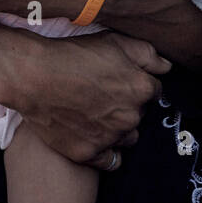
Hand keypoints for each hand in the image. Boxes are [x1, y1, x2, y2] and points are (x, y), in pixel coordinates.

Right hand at [15, 29, 171, 170]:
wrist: (34, 76)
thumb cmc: (72, 55)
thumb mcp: (114, 42)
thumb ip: (147, 54)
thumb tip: (167, 67)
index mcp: (141, 88)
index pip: (154, 90)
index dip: (137, 83)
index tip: (121, 81)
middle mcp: (130, 117)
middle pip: (140, 114)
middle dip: (128, 105)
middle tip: (104, 95)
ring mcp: (110, 137)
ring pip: (127, 138)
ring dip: (119, 129)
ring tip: (98, 115)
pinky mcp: (89, 153)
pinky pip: (110, 160)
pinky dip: (106, 151)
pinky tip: (95, 137)